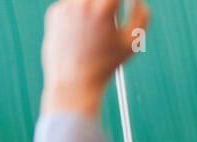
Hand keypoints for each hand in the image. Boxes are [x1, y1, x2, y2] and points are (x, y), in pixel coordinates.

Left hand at [41, 0, 149, 118]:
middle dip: (107, 4)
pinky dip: (80, 15)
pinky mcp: (55, 12)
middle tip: (110, 17)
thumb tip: (139, 0)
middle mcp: (82, 2)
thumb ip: (141, 16)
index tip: (127, 3)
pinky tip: (81, 35)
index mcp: (103, 8)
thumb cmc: (105, 64)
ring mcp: (66, 6)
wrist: (73, 80)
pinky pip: (73, 6)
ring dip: (94, 6)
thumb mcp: (131, 43)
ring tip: (96, 29)